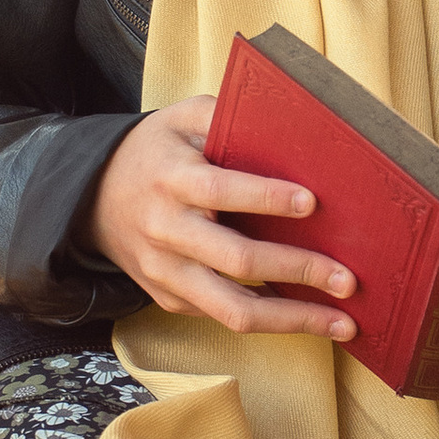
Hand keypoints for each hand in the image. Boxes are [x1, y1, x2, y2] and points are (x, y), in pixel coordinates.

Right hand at [88, 97, 359, 339]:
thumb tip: (285, 127)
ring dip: (293, 319)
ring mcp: (166, 272)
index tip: (311, 203)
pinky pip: (223, 316)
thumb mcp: (179, 119)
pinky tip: (309, 316)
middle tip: (348, 280)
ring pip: (232, 309)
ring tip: (343, 322)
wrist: (91, 198)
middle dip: (297, 269)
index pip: (219, 191)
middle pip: (236, 259)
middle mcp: (167, 230)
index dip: (265, 198)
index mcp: (171, 179)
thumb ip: (222, 116)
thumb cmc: (155, 153)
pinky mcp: (169, 299)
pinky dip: (271, 320)